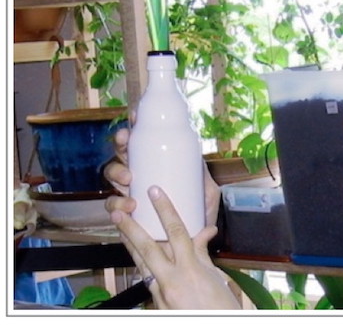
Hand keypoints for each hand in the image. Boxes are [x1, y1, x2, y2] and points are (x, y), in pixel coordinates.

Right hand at [104, 127, 220, 226]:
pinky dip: (115, 206)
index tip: (134, 118)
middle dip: (120, 145)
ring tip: (130, 183)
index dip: (134, 126)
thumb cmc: (199, 215)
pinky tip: (123, 209)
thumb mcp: (207, 192)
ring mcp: (130, 193)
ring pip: (113, 177)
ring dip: (116, 175)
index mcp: (158, 164)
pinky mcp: (124, 215)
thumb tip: (200, 162)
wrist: (190, 247)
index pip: (143, 141)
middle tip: (126, 147)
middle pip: (123, 153)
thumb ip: (205, 178)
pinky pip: (112, 207)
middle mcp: (141, 175)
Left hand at [111, 186, 240, 309]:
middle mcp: (171, 282)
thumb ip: (204, 255)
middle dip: (132, 228)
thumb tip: (204, 233)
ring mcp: (160, 295)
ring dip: (129, 245)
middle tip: (119, 211)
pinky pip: (146, 279)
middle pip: (148, 248)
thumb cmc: (221, 312)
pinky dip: (141, 265)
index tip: (156, 192)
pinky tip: (137, 256)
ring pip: (141, 264)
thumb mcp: (217, 279)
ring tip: (120, 228)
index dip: (165, 209)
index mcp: (190, 271)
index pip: (176, 232)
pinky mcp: (156, 305)